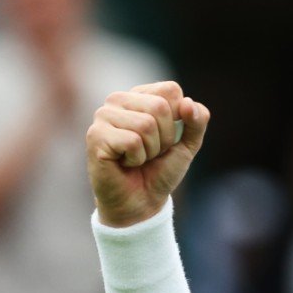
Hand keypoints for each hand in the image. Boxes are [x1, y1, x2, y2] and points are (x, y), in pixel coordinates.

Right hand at [85, 80, 210, 226]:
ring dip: (150, 150)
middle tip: (151, 152)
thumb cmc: (161, 170)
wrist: (142, 201)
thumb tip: (188, 103)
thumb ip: (197, 122)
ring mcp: (103, 116)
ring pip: (146, 124)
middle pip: (159, 107)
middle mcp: (118, 100)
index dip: (177, 120)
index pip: (170, 90)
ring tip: (138, 158)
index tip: (165, 138)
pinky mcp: (95, 135)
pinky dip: (137, 159)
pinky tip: (125, 163)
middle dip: (164, 138)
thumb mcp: (188, 144)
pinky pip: (132, 141)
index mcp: (140, 95)